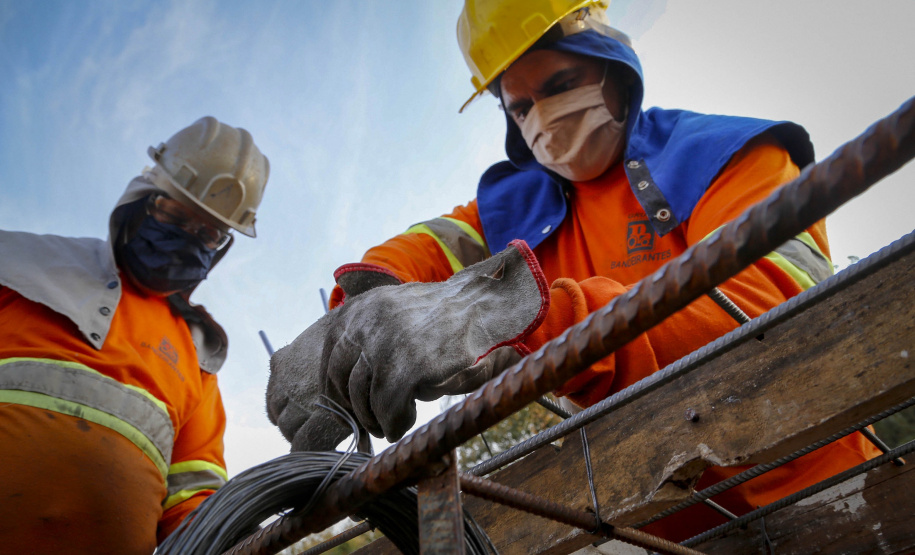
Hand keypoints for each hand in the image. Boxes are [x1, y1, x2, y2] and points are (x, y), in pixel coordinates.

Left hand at [266, 240, 548, 450]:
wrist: (486, 307)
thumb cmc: (445, 320)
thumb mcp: (396, 315)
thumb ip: (369, 338)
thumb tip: (348, 386)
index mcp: (360, 308)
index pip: (332, 356)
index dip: (336, 388)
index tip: (346, 405)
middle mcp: (366, 322)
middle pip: (343, 379)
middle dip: (354, 407)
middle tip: (370, 423)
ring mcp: (385, 342)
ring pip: (363, 396)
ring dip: (374, 418)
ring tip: (388, 426)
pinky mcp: (408, 365)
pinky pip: (388, 406)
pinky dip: (393, 422)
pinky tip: (402, 425)